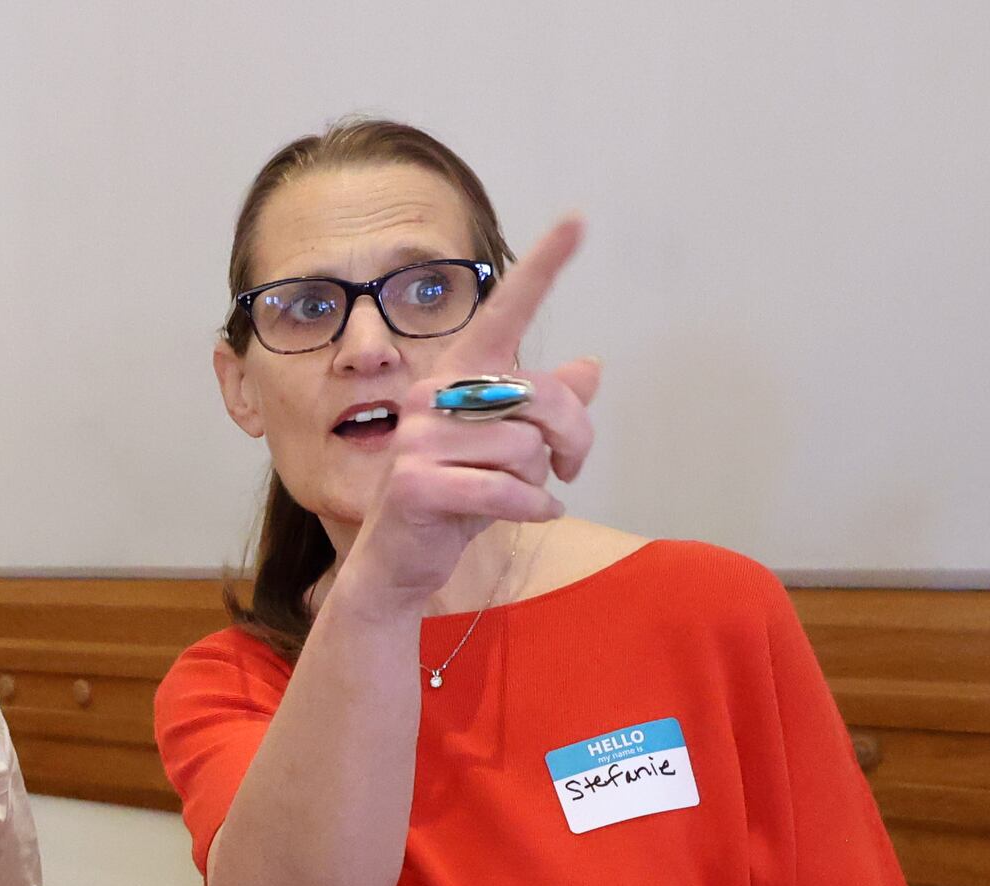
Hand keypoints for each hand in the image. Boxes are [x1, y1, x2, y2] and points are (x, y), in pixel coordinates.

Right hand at [335, 217, 605, 611]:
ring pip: (525, 449)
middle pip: (538, 396)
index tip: (579, 219)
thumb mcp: (507, 451)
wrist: (399, 561)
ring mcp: (418, 438)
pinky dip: (530, 508)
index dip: (543, 267)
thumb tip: (590, 369)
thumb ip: (544, 409)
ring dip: (538, 482)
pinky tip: (532, 516)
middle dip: (571, 438)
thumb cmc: (456, 500)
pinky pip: (505, 490)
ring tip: (517, 496)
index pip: (506, 313)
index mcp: (457, 376)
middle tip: (572, 469)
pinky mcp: (415, 483)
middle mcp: (432, 393)